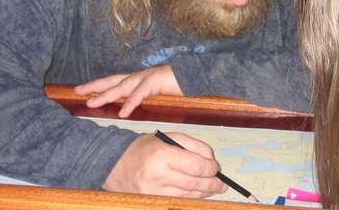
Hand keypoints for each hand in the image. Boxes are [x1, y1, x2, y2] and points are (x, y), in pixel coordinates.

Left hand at [74, 65, 182, 117]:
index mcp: (137, 79)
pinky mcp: (156, 81)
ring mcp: (146, 77)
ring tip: (92, 103)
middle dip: (94, 86)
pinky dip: (130, 103)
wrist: (195, 74)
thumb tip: (128, 106)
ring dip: (106, 95)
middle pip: (112, 80)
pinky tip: (123, 112)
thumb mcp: (155, 92)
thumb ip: (142, 96)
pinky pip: (140, 94)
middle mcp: (138, 76)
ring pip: (122, 86)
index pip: (113, 81)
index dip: (97, 85)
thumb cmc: (176, 84)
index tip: (81, 90)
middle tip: (77, 91)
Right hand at [103, 132, 227, 197]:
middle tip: (222, 183)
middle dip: (212, 184)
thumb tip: (212, 161)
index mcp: (162, 155)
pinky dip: (191, 198)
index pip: (196, 166)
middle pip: (195, 184)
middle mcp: (158, 175)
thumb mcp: (168, 137)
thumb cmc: (145, 148)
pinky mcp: (151, 201)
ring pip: (189, 196)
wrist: (115, 164)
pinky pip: (178, 201)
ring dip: (205, 193)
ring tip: (215, 188)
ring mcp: (154, 192)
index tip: (217, 168)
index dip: (211, 169)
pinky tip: (199, 194)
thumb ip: (193, 146)